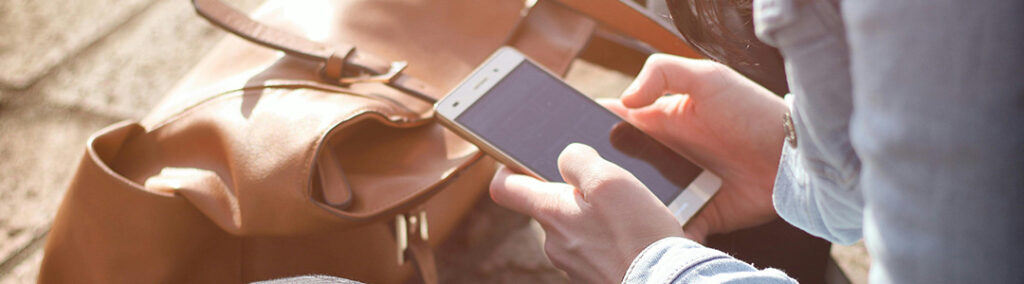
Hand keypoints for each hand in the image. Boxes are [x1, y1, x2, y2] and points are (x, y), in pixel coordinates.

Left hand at [490, 144, 682, 282]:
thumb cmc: (637, 235)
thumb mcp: (610, 181)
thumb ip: (579, 161)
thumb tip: (567, 157)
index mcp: (551, 213)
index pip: (505, 188)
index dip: (508, 168)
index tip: (519, 159)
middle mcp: (554, 242)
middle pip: (550, 206)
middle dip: (574, 192)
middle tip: (608, 186)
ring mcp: (574, 264)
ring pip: (577, 227)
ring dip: (598, 216)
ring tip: (632, 214)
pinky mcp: (594, 276)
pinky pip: (597, 248)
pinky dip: (612, 238)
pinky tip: (638, 236)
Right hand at [600, 54, 788, 241]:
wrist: (793, 156)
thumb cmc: (752, 111)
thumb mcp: (706, 77)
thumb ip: (660, 73)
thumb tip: (623, 100)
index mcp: (658, 122)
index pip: (612, 126)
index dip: (589, 132)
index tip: (571, 143)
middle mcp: (662, 157)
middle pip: (617, 170)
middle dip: (602, 179)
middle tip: (591, 186)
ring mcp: (678, 188)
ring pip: (638, 203)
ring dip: (628, 210)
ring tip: (617, 214)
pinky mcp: (696, 216)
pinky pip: (670, 229)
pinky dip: (661, 235)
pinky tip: (653, 234)